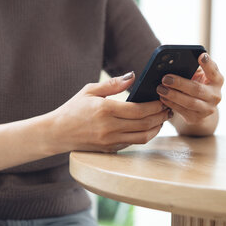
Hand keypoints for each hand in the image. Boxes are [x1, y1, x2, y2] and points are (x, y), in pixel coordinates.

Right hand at [51, 72, 170, 152]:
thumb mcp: (89, 90)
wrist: (57, 133)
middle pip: (145, 124)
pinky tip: (149, 127)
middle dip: (160, 116)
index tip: (163, 99)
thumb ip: (113, 84)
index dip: (155, 105)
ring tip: (162, 119)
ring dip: (156, 128)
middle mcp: (109, 127)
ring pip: (143, 137)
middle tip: (168, 108)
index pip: (139, 109)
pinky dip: (144, 135)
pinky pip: (133, 143)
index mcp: (105, 110)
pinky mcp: (110, 149)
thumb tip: (133, 76)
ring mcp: (110, 141)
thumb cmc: (72, 109)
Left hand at [156, 53, 222, 127]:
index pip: (214, 71)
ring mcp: (207, 109)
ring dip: (173, 95)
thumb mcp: (198, 76)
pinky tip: (162, 98)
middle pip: (197, 89)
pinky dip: (171, 104)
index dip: (208, 64)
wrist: (200, 108)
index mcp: (217, 81)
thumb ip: (191, 68)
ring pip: (189, 103)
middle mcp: (215, 95)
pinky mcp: (196, 118)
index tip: (200, 55)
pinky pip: (182, 111)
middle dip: (179, 83)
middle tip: (165, 78)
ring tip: (160, 89)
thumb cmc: (196, 84)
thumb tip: (174, 63)